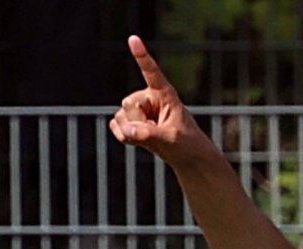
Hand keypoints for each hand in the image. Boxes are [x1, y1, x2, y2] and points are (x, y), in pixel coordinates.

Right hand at [109, 35, 211, 165]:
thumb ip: (150, 134)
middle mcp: (149, 97)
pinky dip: (124, 137)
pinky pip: (116, 126)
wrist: (185, 155)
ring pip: (120, 117)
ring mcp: (138, 108)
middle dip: (139, 123)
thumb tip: (128, 130)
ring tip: (152, 138)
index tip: (133, 39)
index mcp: (165, 94)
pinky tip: (138, 141)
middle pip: (129, 104)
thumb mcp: (171, 138)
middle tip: (158, 134)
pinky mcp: (129, 120)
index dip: (142, 56)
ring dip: (132, 133)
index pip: (152, 73)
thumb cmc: (186, 143)